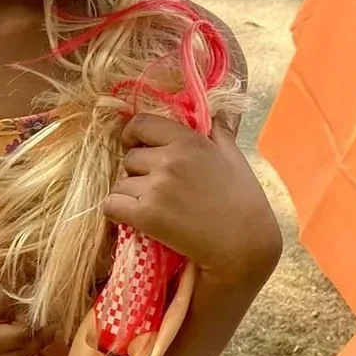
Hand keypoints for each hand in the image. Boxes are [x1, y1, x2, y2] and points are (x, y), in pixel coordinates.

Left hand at [103, 113, 281, 284]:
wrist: (243, 244)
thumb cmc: (243, 201)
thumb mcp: (234, 157)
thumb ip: (220, 132)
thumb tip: (218, 112)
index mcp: (189, 141)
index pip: (142, 124)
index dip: (133, 135)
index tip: (136, 145)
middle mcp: (168, 160)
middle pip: (129, 158)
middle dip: (136, 172)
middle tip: (155, 188)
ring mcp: (155, 188)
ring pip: (120, 184)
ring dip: (129, 195)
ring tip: (151, 207)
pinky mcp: (146, 215)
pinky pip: (111, 205)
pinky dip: (117, 212)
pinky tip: (134, 219)